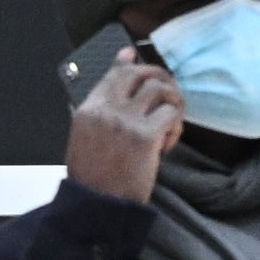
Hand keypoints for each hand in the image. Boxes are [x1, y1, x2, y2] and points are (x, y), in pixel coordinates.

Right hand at [64, 37, 183, 202]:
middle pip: (140, 74)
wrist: (97, 205)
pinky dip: (175, 126)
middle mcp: (107, 109)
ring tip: (170, 122)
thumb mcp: (84, 139)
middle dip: (159, 77)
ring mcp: (127, 120)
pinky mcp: (146, 135)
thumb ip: (99, 113)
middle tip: (168, 92)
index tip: (134, 54)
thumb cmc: (92, 178)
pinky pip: (171, 113)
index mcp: (89, 109)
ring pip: (160, 89)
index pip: (113, 74)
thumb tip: (110, 93)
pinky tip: (167, 143)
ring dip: (172, 102)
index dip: (129, 62)